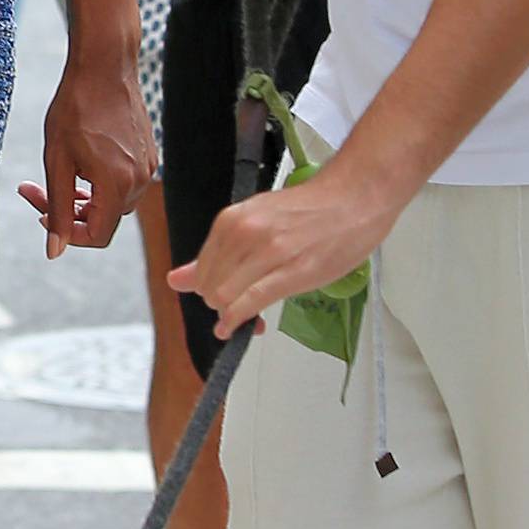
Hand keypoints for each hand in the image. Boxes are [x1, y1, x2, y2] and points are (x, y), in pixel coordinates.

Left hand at [19, 51, 155, 257]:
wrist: (104, 65)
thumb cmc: (75, 107)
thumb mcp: (57, 159)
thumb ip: (58, 207)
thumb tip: (54, 251)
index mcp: (118, 186)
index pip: (97, 236)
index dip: (66, 234)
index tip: (41, 213)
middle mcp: (140, 181)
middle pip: (104, 219)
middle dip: (69, 212)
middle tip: (34, 189)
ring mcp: (148, 167)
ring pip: (113, 202)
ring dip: (84, 198)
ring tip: (59, 173)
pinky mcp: (148, 154)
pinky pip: (124, 182)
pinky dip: (100, 183)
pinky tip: (81, 159)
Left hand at [168, 154, 402, 338]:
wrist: (351, 200)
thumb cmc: (307, 210)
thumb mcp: (254, 221)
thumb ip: (215, 253)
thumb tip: (177, 279)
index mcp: (232, 219)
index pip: (202, 267)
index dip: (206, 289)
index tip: (218, 297)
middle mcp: (245, 233)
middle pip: (211, 284)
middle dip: (217, 303)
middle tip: (234, 309)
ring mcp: (270, 252)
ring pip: (227, 295)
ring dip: (228, 314)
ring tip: (241, 317)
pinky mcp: (295, 271)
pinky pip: (253, 300)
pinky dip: (238, 319)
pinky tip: (233, 329)